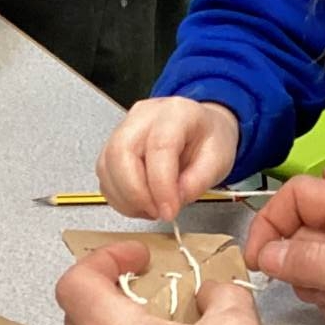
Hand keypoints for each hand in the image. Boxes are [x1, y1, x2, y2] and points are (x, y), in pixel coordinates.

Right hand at [97, 96, 240, 221]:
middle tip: (157, 212)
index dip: (161, 185)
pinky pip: (105, 176)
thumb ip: (198, 181)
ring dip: (126, 198)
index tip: (169, 211)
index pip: (159, 147)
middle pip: (121, 152)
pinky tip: (140, 204)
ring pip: (107, 166)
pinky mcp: (112, 146)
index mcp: (176, 112)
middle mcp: (144, 116)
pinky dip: (119, 197)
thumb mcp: (219, 160)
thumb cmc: (209, 139)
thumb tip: (174, 200)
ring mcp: (124, 129)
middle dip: (135, 193)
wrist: (200, 128)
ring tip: (152, 209)